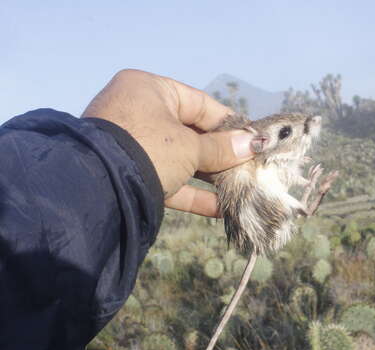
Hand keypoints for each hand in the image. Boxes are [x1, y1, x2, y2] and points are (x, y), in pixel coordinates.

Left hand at [82, 69, 253, 216]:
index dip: (229, 124)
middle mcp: (138, 112)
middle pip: (191, 132)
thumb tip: (252, 145)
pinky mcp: (130, 174)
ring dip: (209, 176)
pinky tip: (219, 209)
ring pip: (180, 158)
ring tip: (238, 187)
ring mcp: (132, 144)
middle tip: (247, 166)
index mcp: (149, 90)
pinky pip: (167, 179)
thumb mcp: (189, 147)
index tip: (251, 140)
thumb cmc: (147, 148)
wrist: (97, 187)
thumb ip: (221, 148)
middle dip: (220, 153)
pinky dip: (191, 193)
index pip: (200, 104)